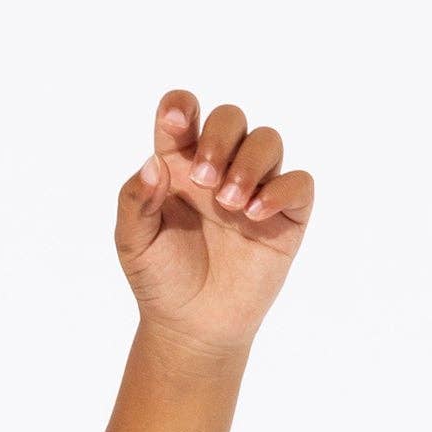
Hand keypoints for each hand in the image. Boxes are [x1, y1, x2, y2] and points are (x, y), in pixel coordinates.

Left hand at [114, 92, 314, 358]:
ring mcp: (255, 187)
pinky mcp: (285, 214)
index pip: (184, 114)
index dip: (180, 106)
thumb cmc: (161, 278)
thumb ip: (134, 201)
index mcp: (180, 164)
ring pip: (267, 140)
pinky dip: (281, 190)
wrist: (191, 325)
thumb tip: (153, 164)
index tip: (175, 122)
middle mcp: (220, 167)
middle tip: (204, 181)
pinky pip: (299, 182)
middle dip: (219, 138)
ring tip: (229, 204)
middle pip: (231, 117)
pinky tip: (254, 215)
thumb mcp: (133, 242)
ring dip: (249, 164)